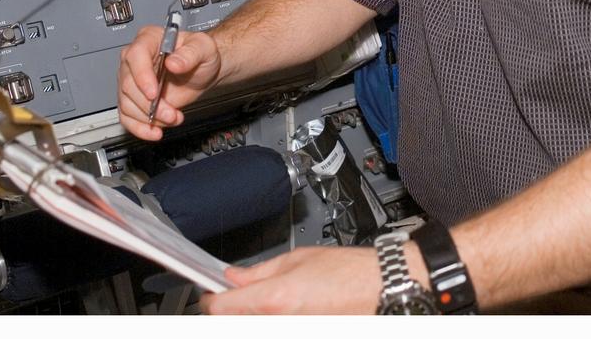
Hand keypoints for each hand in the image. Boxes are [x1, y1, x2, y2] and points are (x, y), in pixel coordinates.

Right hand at [116, 26, 220, 140]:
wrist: (203, 72)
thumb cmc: (201, 55)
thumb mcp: (204, 48)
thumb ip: (191, 53)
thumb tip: (174, 63)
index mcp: (149, 39)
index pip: (135, 55)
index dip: (142, 76)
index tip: (154, 93)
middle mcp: (136, 59)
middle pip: (128, 84)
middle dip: (150, 105)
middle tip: (171, 112)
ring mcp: (133, 80)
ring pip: (127, 103)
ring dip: (149, 118)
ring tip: (172, 118)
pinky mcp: (134, 99)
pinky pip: (126, 116)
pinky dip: (139, 128)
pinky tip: (154, 132)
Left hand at [201, 246, 381, 314]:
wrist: (381, 290)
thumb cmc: (351, 273)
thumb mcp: (298, 258)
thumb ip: (259, 271)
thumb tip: (234, 276)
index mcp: (273, 299)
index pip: (218, 308)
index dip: (209, 298)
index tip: (211, 293)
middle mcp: (278, 324)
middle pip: (231, 323)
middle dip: (230, 309)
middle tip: (239, 295)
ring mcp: (290, 332)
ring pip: (252, 326)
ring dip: (251, 316)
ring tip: (271, 300)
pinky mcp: (299, 334)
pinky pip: (273, 329)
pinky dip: (272, 320)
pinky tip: (284, 309)